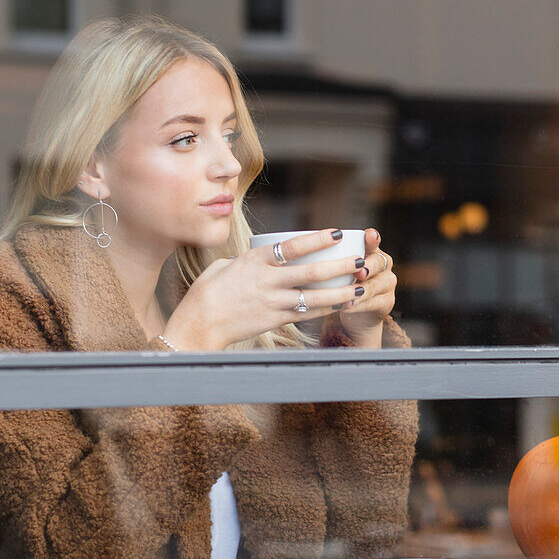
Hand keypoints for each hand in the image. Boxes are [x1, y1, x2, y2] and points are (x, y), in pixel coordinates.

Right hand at [163, 229, 367, 349]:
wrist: (199, 324)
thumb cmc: (206, 293)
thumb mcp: (223, 266)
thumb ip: (246, 261)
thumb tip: (259, 259)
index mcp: (254, 261)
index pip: (292, 247)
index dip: (316, 239)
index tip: (336, 233)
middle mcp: (267, 281)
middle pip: (311, 272)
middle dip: (339, 266)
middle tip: (359, 260)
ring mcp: (272, 302)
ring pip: (314, 297)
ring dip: (340, 291)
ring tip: (360, 287)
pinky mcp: (274, 321)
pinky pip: (306, 314)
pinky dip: (325, 309)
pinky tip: (341, 305)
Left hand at [339, 228, 395, 339]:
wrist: (355, 313)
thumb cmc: (342, 285)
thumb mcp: (335, 271)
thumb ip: (330, 261)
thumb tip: (308, 251)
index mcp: (371, 251)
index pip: (373, 241)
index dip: (373, 238)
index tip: (369, 235)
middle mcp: (383, 264)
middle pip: (378, 262)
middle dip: (369, 267)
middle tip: (359, 273)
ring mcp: (387, 283)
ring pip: (373, 285)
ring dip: (358, 291)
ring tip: (344, 297)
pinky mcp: (387, 302)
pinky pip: (373, 303)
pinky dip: (358, 305)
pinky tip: (346, 306)